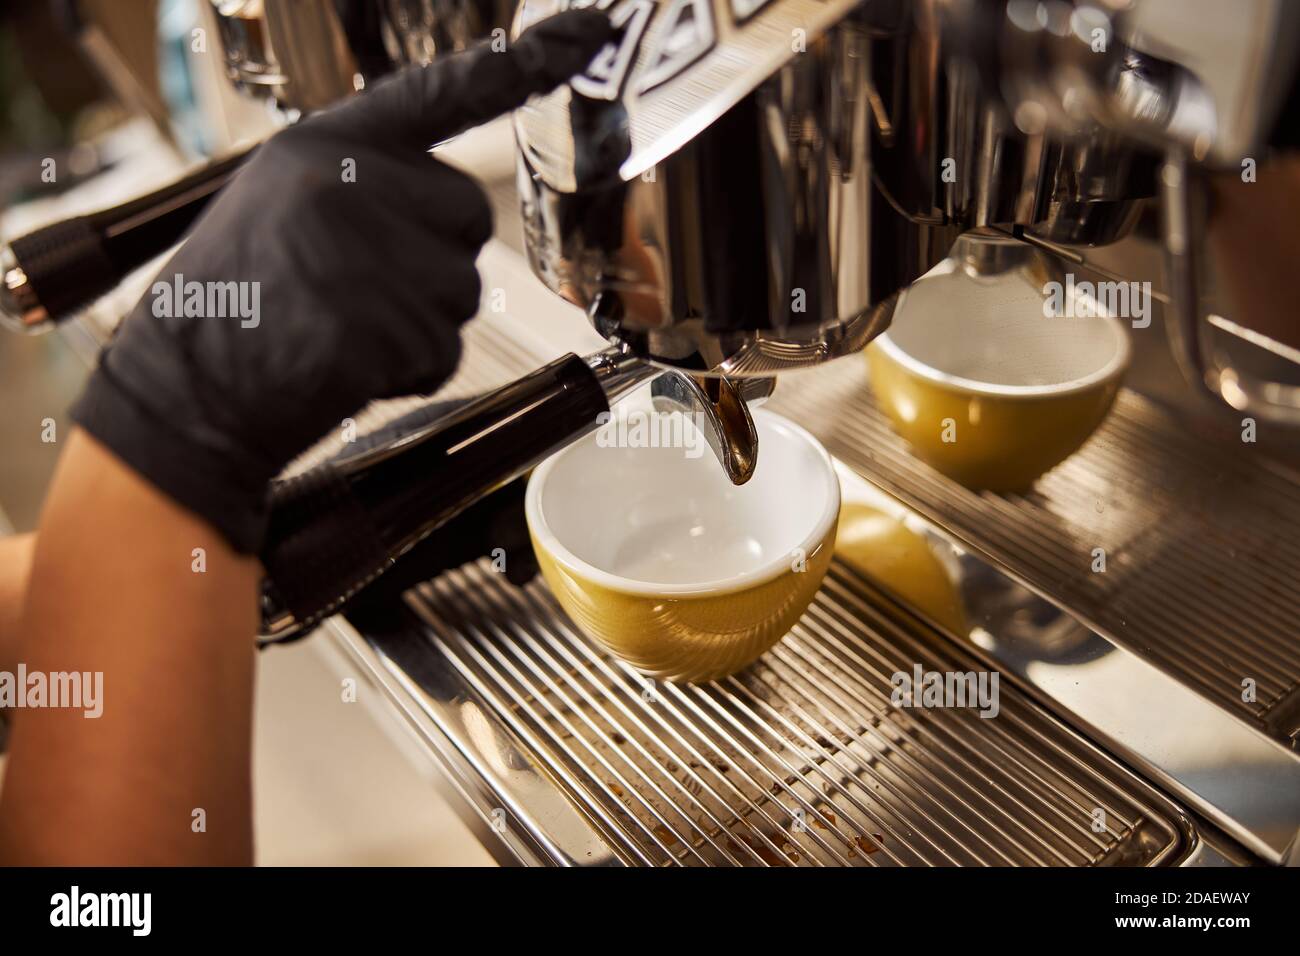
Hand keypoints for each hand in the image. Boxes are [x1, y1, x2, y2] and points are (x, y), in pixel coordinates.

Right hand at [70, 9, 612, 552]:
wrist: (187, 390)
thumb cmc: (236, 299)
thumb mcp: (281, 198)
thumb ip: (361, 178)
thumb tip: (444, 197)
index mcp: (323, 145)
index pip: (438, 92)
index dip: (518, 65)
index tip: (589, 33)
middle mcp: (349, 185)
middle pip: (466, 216)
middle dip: (433, 260)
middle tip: (356, 290)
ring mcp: (367, 255)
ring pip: (462, 290)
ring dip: (420, 322)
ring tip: (340, 328)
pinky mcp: (384, 327)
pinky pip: (443, 352)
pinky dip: (409, 370)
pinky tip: (346, 365)